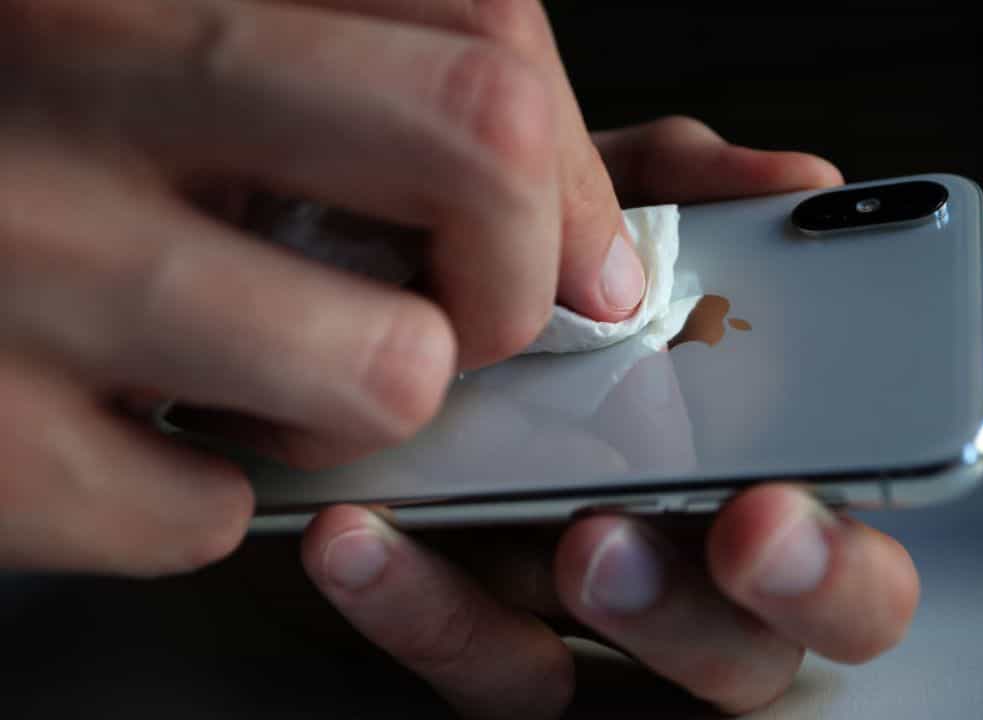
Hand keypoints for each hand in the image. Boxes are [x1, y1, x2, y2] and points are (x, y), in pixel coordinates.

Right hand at [0, 0, 642, 573]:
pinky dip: (210, 497)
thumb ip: (432, 100)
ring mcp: (26, 258)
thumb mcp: (204, 77)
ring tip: (265, 385)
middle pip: (482, 143)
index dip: (574, 163)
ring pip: (389, 367)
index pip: (482, 25)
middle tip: (464, 331)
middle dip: (519, 279)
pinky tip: (142, 436)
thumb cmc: (35, 161)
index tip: (585, 266)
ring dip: (362, 409)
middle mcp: (87, 77)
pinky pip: (220, 514)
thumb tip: (739, 175)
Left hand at [300, 117, 982, 717]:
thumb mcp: (583, 221)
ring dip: (657, 610)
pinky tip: (374, 539)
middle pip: (850, 599)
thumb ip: (685, 190)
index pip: (923, 419)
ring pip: (710, 665)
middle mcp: (735, 535)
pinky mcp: (517, 663)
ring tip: (588, 539)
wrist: (361, 350)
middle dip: (830, 568)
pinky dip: (438, 614)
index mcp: (781, 429)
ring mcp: (638, 613)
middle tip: (767, 516)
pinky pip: (504, 678)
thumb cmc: (508, 302)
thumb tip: (792, 183)